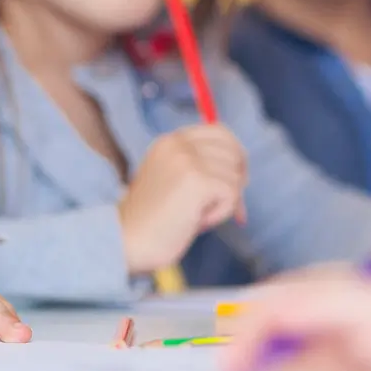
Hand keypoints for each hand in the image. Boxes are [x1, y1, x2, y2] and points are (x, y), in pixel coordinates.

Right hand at [118, 124, 246, 273]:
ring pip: (235, 176)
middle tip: (223, 201)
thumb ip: (198, 166)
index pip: (219, 131)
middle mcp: (178, 144)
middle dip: (235, 178)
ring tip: (197, 214)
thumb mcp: (171, 179)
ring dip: (224, 201)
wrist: (129, 239)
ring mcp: (187, 160)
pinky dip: (221, 213)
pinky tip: (198, 221)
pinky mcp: (198, 181)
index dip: (234, 154)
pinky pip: (232, 195)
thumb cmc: (152, 218)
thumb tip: (241, 169)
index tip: (234, 176)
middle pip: (233, 151)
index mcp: (170, 141)